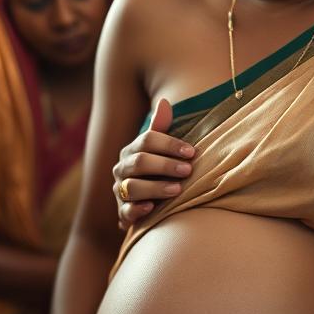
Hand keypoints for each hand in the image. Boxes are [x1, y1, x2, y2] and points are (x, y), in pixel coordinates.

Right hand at [112, 99, 195, 229]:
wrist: (148, 204)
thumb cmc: (158, 171)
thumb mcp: (160, 150)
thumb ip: (162, 128)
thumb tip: (164, 101)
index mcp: (132, 150)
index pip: (147, 140)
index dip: (170, 144)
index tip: (192, 152)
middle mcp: (122, 168)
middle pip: (140, 162)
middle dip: (165, 165)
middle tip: (188, 170)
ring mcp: (121, 191)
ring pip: (132, 187)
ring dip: (156, 187)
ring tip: (178, 189)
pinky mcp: (123, 212)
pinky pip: (125, 211)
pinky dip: (137, 209)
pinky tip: (152, 208)